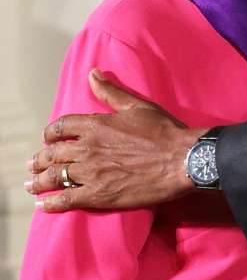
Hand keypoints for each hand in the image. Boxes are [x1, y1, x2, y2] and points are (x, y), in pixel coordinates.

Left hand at [25, 69, 200, 211]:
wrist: (182, 160)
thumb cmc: (164, 131)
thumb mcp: (137, 106)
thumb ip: (110, 92)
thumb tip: (93, 74)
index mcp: (95, 125)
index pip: (60, 127)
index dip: (50, 134)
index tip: (48, 140)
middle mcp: (88, 148)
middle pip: (52, 154)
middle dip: (39, 160)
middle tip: (32, 165)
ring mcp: (92, 173)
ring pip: (55, 177)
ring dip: (39, 181)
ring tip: (31, 185)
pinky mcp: (100, 195)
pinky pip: (67, 200)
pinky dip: (52, 203)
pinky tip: (44, 206)